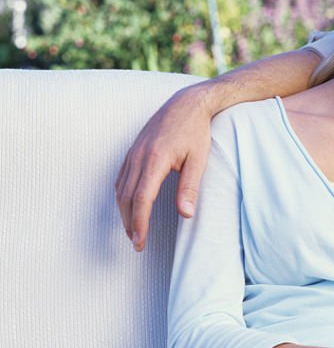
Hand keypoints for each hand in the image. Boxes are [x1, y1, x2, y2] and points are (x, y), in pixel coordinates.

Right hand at [115, 83, 213, 250]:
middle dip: (129, 223)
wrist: (186, 103)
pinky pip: (120, 178)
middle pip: (126, 197)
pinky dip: (122, 196)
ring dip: (124, 212)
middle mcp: (138, 156)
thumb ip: (189, 188)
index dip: (139, 223)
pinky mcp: (132, 151)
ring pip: (120, 189)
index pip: (141, 199)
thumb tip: (186, 215)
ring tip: (133, 230)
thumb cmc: (196, 131)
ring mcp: (132, 153)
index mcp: (155, 159)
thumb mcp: (198, 160)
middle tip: (137, 244)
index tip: (140, 242)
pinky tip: (129, 207)